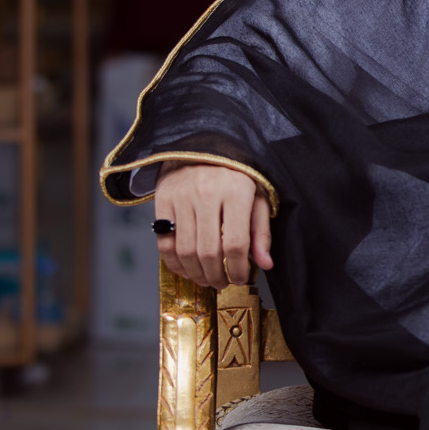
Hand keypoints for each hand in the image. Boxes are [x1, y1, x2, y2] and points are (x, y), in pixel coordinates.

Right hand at [154, 163, 273, 289]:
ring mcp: (182, 196)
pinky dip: (174, 263)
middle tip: (222, 283)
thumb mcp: (257, 196)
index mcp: (236, 191)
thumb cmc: (234, 174)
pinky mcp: (163, 200)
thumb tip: (265, 264)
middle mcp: (207, 193)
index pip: (236, 243)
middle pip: (209, 251)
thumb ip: (261, 231)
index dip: (237, 269)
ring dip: (196, 274)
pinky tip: (186, 269)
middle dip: (216, 276)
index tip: (240, 278)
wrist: (202, 146)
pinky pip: (164, 242)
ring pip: (185, 251)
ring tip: (207, 279)